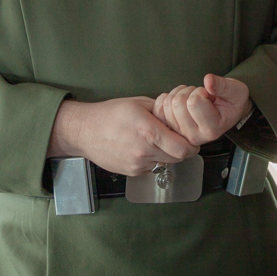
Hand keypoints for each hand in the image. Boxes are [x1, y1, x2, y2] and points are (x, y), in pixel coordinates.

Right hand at [47, 96, 198, 175]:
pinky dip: (153, 159)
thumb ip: (163, 111)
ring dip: (166, 154)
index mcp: (149, 132)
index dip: (191, 144)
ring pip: (165, 163)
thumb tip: (180, 117)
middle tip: (176, 137)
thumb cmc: (110, 113)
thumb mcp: (140, 103)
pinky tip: (142, 146)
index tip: (190, 138)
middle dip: (181, 148)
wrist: (84, 131)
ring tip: (156, 140)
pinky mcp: (131, 172)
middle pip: (178, 158)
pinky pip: (151, 167)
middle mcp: (144, 152)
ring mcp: (137, 165)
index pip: (183, 148)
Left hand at [153, 74, 251, 145]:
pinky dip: (168, 96)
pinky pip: (158, 107)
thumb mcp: (237, 91)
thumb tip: (208, 80)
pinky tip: (181, 99)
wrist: (227, 110)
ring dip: (180, 93)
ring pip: (168, 103)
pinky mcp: (170, 129)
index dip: (201, 91)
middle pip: (178, 103)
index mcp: (211, 130)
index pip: (194, 102)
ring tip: (193, 98)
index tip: (210, 96)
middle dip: (189, 91)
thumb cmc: (232, 101)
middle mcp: (194, 136)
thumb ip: (224, 86)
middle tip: (201, 96)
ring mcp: (180, 134)